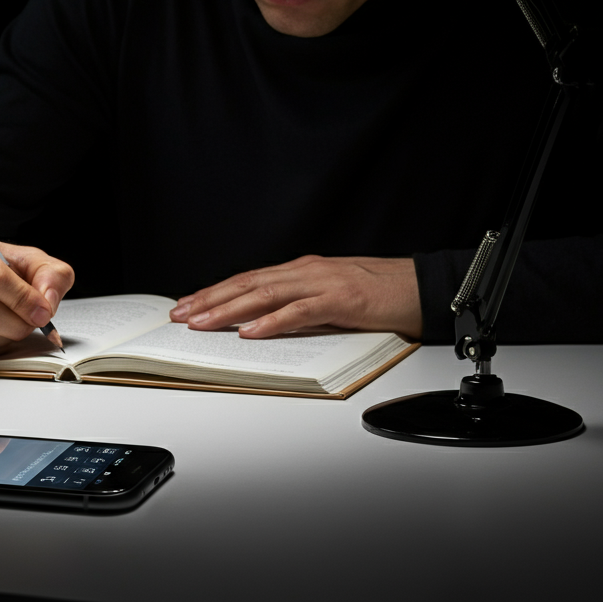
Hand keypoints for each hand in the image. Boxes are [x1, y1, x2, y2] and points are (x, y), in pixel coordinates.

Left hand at [168, 256, 421, 339]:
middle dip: (209, 299)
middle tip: (180, 314)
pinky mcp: (341, 300)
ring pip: (264, 295)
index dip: (215, 291)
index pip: (248, 279)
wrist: (422, 287)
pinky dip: (272, 321)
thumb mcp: (330, 296)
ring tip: (201, 322)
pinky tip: (251, 331)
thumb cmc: (380, 293)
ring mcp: (321, 283)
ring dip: (228, 310)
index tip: (187, 303)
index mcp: (301, 270)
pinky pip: (299, 312)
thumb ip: (300, 304)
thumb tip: (264, 322)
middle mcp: (305, 271)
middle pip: (247, 284)